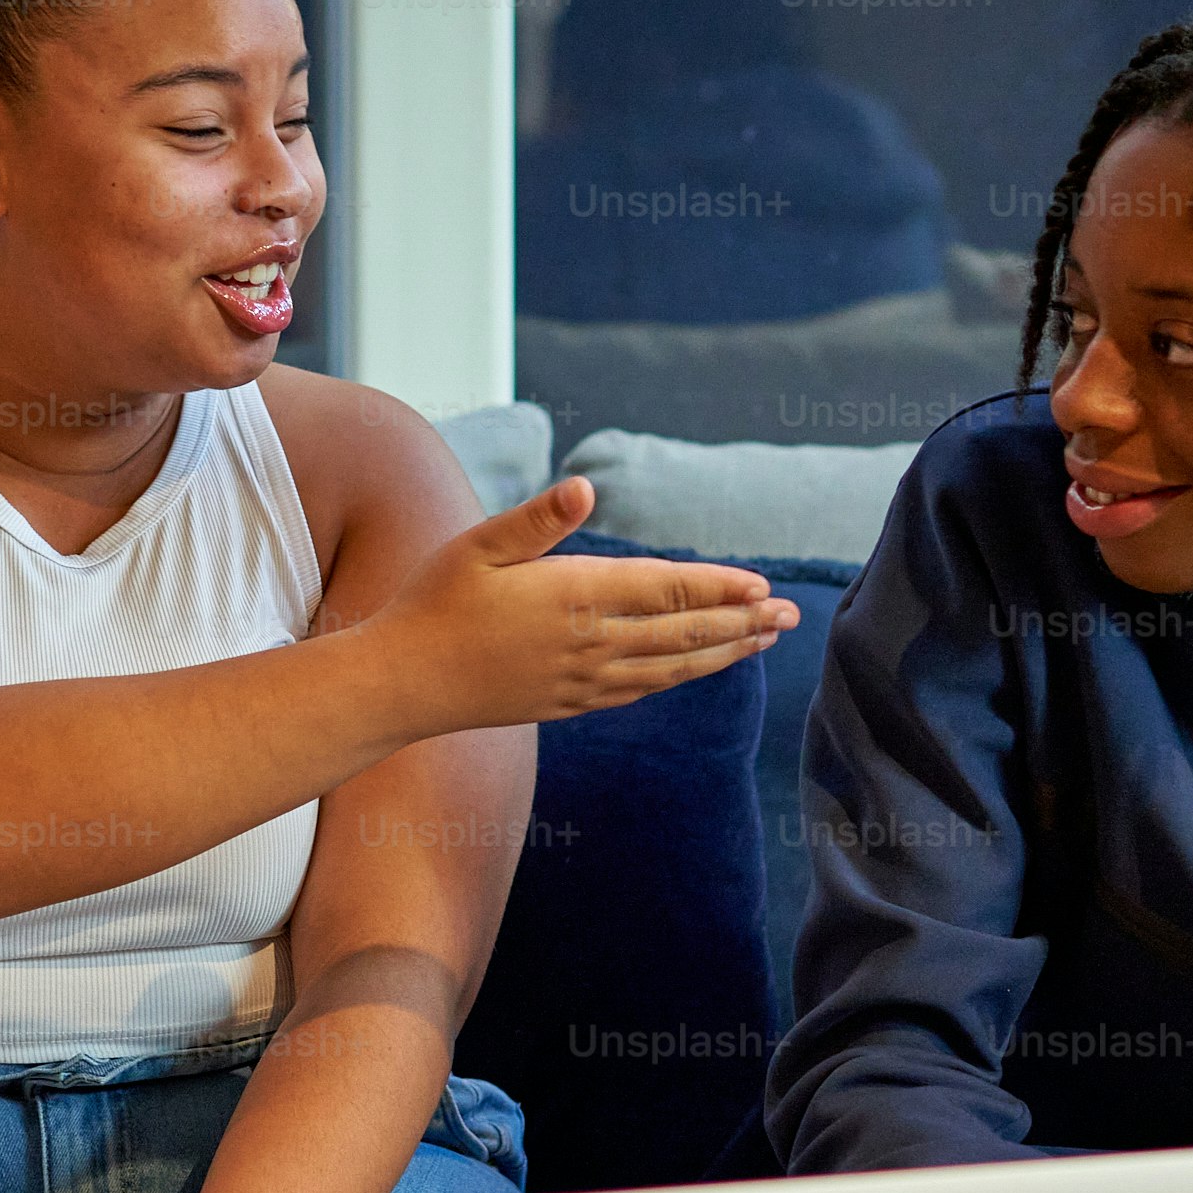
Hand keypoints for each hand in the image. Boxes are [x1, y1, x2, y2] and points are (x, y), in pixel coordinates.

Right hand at [371, 478, 796, 731]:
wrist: (402, 684)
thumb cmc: (433, 602)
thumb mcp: (478, 546)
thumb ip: (537, 519)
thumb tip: (585, 489)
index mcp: (573, 597)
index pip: (665, 590)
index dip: (719, 588)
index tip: (763, 587)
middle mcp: (588, 643)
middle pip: (682, 634)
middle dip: (741, 623)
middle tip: (790, 618)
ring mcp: (581, 680)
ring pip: (670, 668)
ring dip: (721, 654)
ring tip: (762, 642)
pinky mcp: (569, 703)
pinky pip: (639, 690)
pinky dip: (678, 678)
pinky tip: (695, 670)